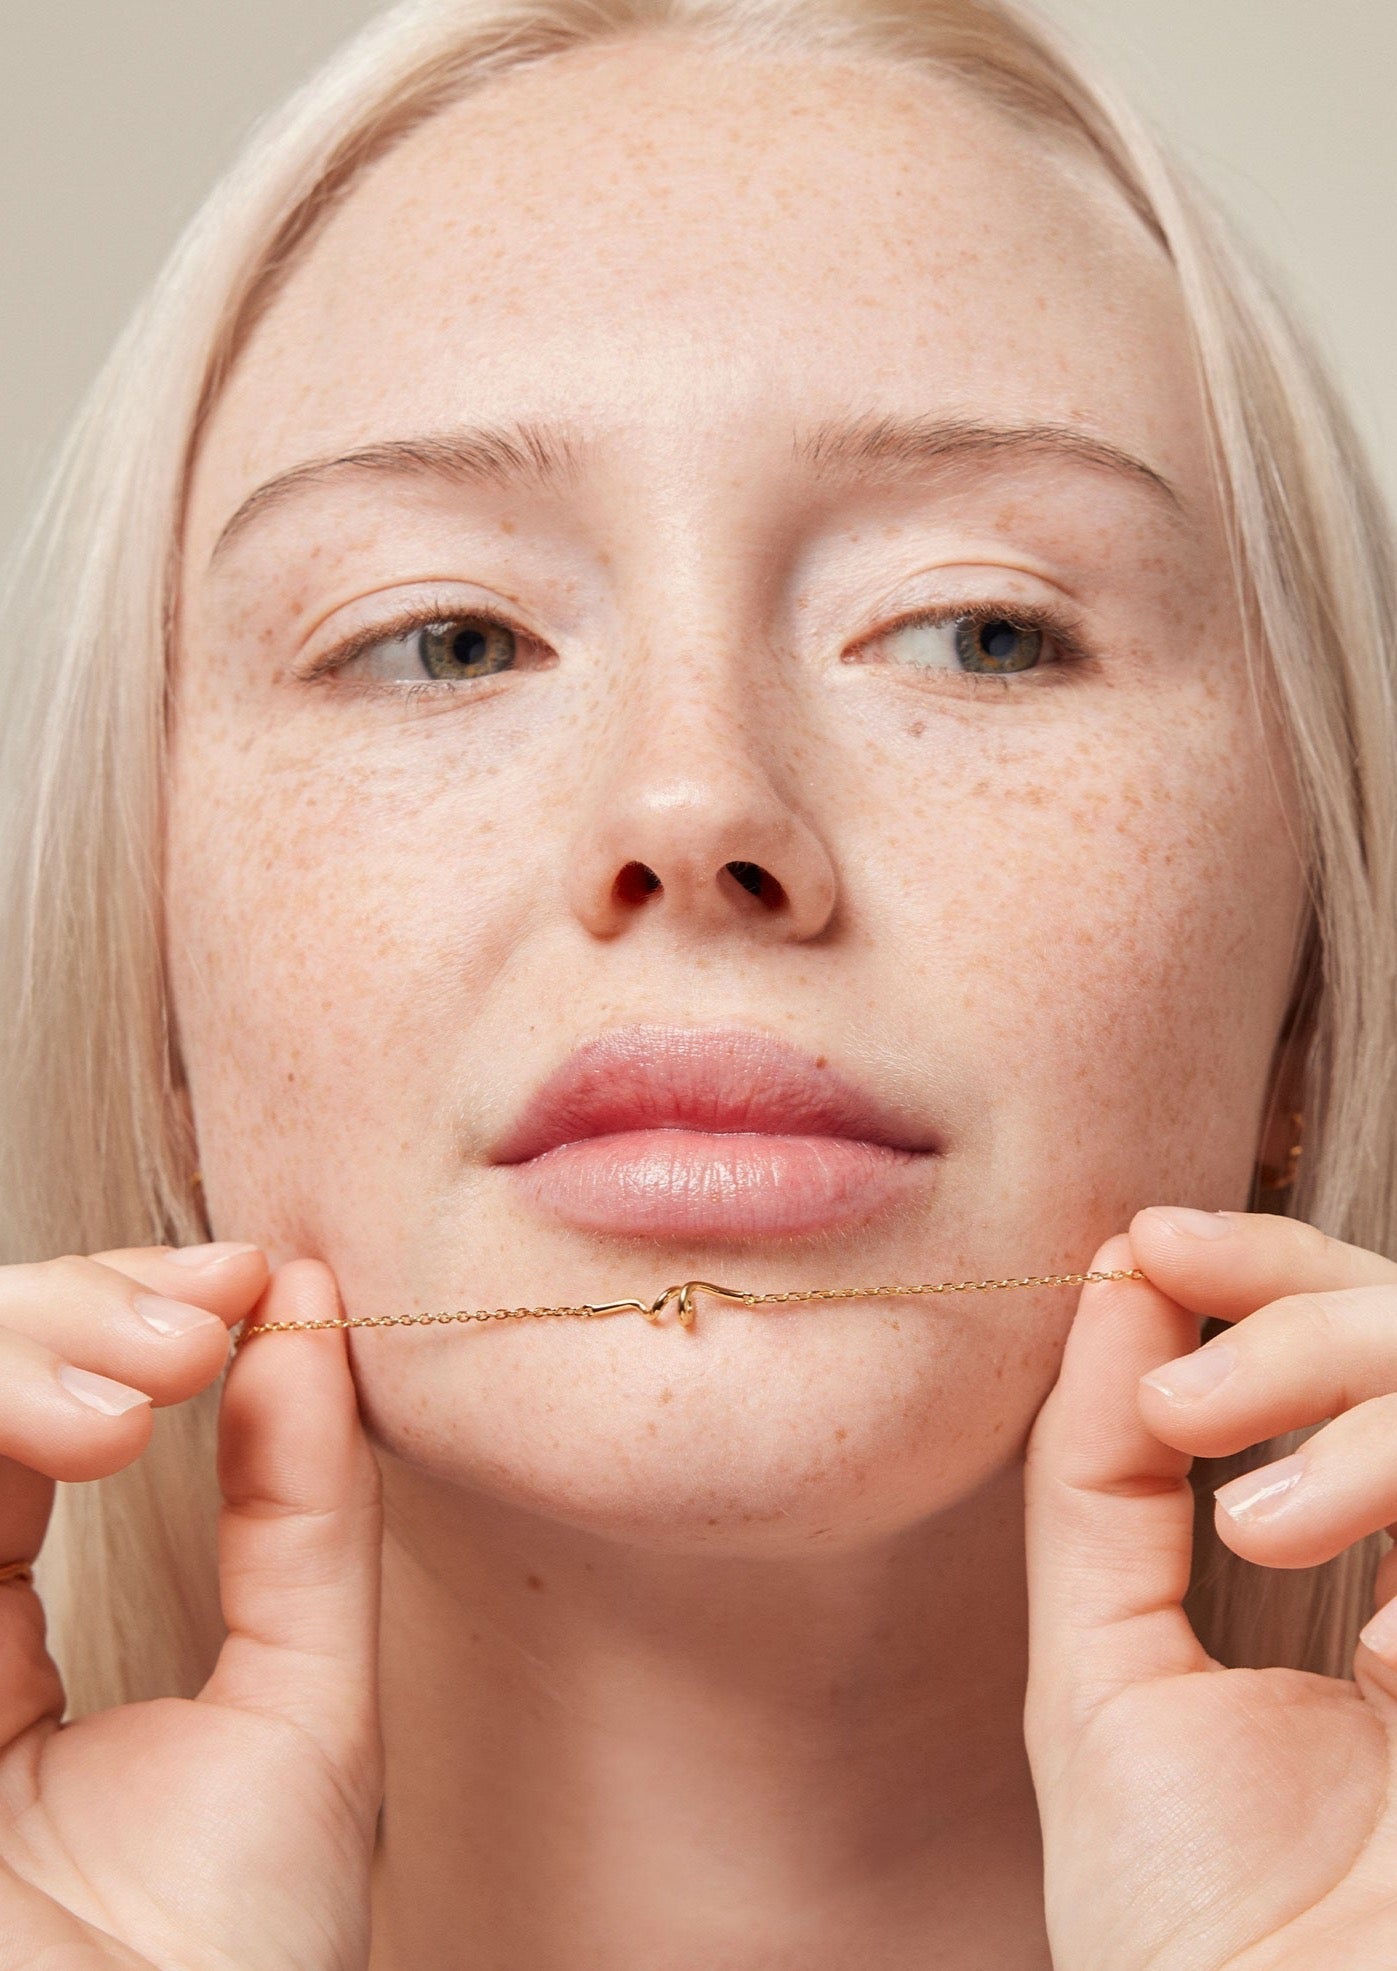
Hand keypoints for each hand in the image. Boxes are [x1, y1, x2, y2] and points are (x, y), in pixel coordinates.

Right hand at [0, 1244, 381, 1969]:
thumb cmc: (227, 1968)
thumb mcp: (303, 1707)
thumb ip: (300, 1509)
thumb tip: (302, 1309)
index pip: (30, 1417)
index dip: (125, 1317)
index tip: (251, 1280)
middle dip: (71, 1314)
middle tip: (198, 1323)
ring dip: (22, 1346)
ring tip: (152, 1382)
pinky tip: (83, 1427)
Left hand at [1024, 1209, 1396, 1970]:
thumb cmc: (1187, 1920)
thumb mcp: (1104, 1667)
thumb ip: (1099, 1475)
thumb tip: (1117, 1280)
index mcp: (1388, 1561)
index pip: (1367, 1346)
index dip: (1273, 1268)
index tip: (1148, 1242)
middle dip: (1304, 1326)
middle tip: (1186, 1406)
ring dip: (1371, 1427)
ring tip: (1264, 1532)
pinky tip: (1394, 1660)